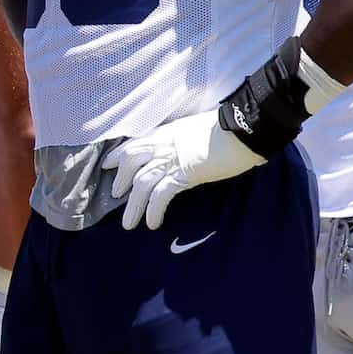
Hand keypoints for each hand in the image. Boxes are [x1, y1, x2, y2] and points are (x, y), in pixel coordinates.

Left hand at [102, 112, 263, 231]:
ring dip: (134, 206)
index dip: (119, 155)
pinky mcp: (184, 175)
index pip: (135, 143)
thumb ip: (182, 141)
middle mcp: (165, 145)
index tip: (108, 164)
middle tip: (115, 194)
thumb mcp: (196, 131)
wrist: (244, 130)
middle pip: (131, 161)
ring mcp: (173, 160)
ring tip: (129, 224)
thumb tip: (181, 152)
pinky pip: (161, 195)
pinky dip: (154, 211)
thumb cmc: (228, 130)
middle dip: (121, 179)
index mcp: (167, 132)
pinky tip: (153, 223)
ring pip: (141, 184)